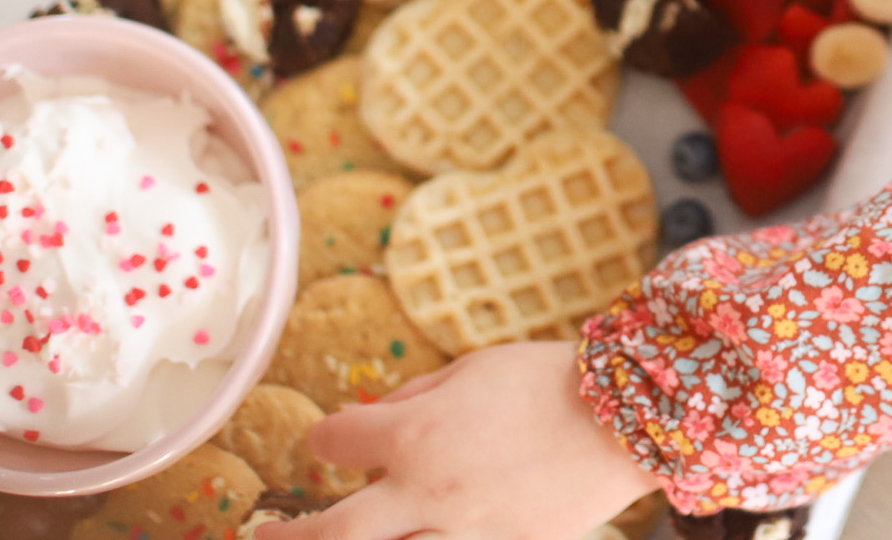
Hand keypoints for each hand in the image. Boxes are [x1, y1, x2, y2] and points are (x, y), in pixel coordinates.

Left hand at [265, 341, 661, 539]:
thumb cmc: (551, 380)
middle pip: (333, 531)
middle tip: (262, 535)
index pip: (335, 443)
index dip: (327, 440)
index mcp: (417, 433)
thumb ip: (419, 396)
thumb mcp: (475, 368)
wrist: (628, 417)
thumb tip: (383, 417)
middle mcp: (427, 491)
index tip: (334, 441)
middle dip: (290, 536)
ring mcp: (463, 532)